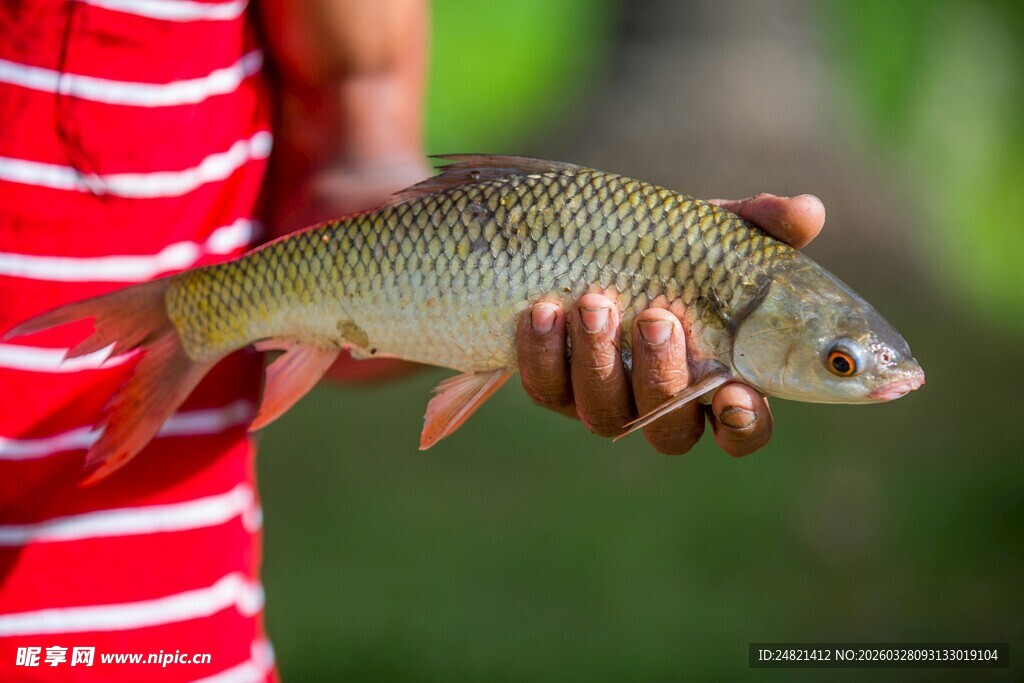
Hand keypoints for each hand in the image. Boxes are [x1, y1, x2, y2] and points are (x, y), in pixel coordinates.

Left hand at [516, 193, 825, 456]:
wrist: (580, 239)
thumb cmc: (667, 246)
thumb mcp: (714, 229)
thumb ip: (764, 224)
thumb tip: (809, 212)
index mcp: (718, 378)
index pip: (743, 430)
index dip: (745, 426)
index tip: (738, 394)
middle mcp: (663, 403)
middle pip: (671, 432)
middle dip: (663, 377)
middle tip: (657, 317)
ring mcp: (606, 399)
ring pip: (606, 415)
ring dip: (601, 361)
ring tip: (595, 301)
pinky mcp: (553, 387)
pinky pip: (547, 389)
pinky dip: (543, 353)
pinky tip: (543, 310)